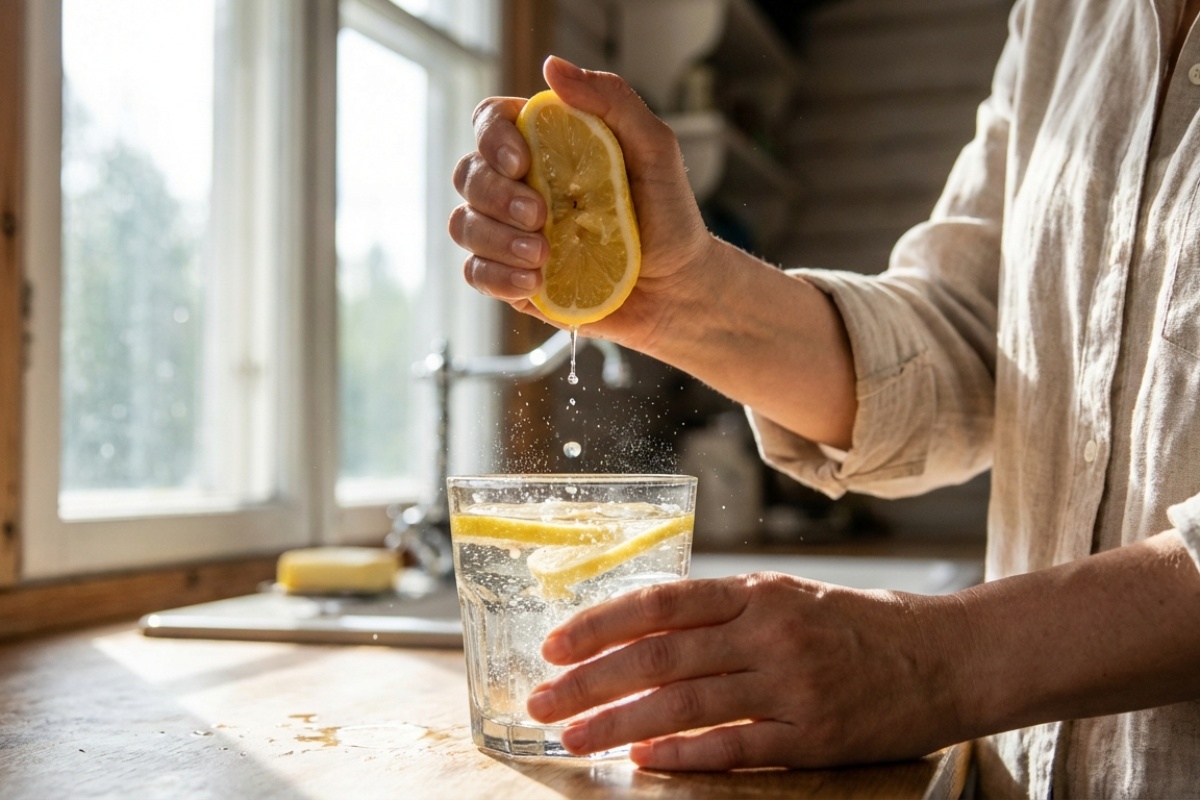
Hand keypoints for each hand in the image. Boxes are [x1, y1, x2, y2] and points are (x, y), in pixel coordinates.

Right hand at [448, 56, 713, 351]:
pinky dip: (498, 277)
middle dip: (496, 195)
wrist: (678, 285)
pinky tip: (535, 281)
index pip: (491, 121)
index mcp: (545, 145)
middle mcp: (519, 185)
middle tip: (541, 215)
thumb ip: (611, 100)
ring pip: (463, 225)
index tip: (521, 162)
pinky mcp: (512, 278)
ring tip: (542, 254)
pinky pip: (476, 273)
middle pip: (468, 174)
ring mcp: (511, 233)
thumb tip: (552, 67)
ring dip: (497, 239)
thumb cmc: (667, 214)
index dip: (492, 137)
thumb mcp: (654, 148)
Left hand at [525, 573, 964, 769]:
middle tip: (542, 701)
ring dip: (619, 723)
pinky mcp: (814, 738)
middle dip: (590, 681)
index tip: (555, 644)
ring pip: (685, 705)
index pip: (661, 602)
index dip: (601, 622)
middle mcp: (769, 634)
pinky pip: (734, 749)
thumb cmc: (861, 623)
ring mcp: (791, 687)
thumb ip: (725, 610)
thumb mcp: (791, 597)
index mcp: (758, 594)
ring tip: (574, 738)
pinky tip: (644, 758)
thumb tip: (646, 624)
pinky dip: (683, 754)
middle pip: (659, 657)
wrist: (947, 656)